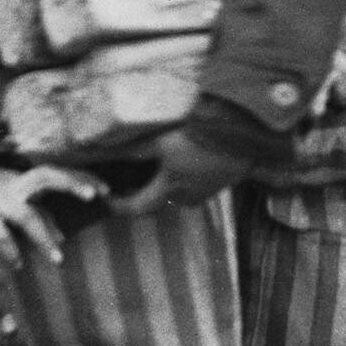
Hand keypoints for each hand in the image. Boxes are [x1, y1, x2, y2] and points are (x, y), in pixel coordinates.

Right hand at [0, 162, 110, 268]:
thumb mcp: (14, 200)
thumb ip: (39, 215)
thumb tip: (63, 236)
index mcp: (24, 180)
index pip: (59, 174)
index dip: (82, 180)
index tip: (106, 190)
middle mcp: (13, 185)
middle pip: (46, 176)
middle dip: (70, 183)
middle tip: (92, 196)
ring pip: (24, 213)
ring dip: (42, 235)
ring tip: (57, 259)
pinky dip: (9, 248)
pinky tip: (18, 263)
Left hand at [110, 128, 251, 216]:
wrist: (243, 136)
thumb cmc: (199, 137)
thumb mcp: (161, 140)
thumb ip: (132, 149)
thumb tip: (103, 151)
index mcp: (168, 190)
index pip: (135, 208)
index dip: (117, 205)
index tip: (106, 197)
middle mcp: (184, 198)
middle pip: (155, 201)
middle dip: (140, 192)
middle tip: (127, 178)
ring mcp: (203, 193)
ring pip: (174, 194)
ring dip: (162, 183)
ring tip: (155, 164)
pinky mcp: (216, 185)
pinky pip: (191, 187)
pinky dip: (180, 178)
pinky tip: (181, 159)